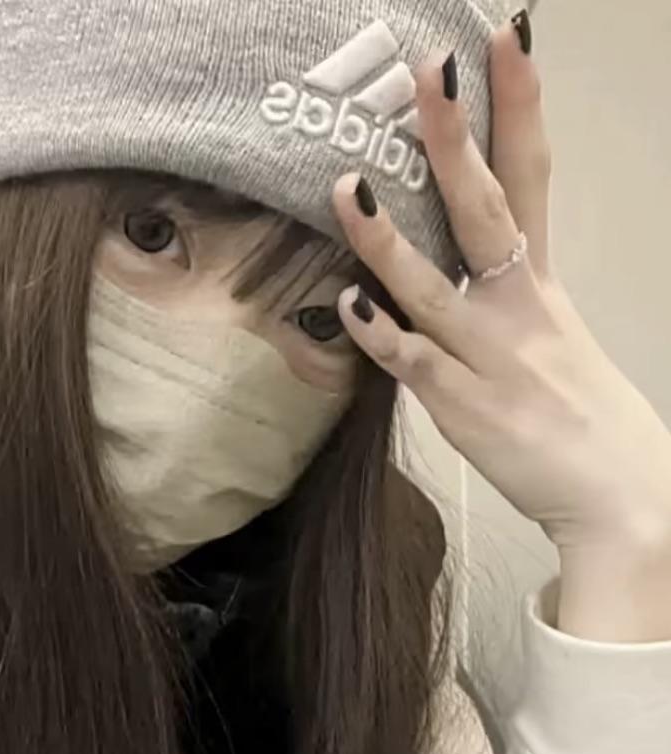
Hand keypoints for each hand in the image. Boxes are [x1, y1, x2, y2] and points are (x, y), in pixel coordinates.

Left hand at [332, 19, 670, 641]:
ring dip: (387, 238)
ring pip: (433, 286)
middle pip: (486, 210)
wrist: (618, 496)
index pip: (532, 178)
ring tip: (347, 185)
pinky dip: (381, 336)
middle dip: (456, 140)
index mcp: (541, 285)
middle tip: (425, 73)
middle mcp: (518, 308)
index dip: (520, 106)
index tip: (505, 38)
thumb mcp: (553, 336)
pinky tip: (345, 305)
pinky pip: (413, 365)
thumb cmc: (581, 415)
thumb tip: (458, 263)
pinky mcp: (464, 408)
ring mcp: (490, 357)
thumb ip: (504, 295)